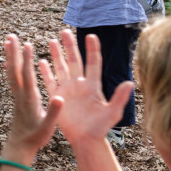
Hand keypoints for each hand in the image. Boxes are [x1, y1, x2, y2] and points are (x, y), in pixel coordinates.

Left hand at [2, 34, 62, 157]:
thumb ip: (53, 113)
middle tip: (11, 36)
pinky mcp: (16, 97)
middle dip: (14, 52)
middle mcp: (20, 94)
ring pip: (11, 71)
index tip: (27, 45)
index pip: (27, 76)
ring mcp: (16, 95)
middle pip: (15, 69)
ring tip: (8, 41)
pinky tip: (10, 58)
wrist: (20, 146)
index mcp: (29, 99)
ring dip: (10, 55)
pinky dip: (10, 65)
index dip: (27, 60)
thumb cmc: (36, 137)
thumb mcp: (48, 127)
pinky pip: (12, 77)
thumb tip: (59, 98)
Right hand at [38, 30, 132, 146]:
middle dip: (70, 45)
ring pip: (60, 68)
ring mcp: (67, 90)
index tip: (91, 35)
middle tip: (65, 31)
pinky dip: (45, 72)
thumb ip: (120, 97)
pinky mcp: (56, 97)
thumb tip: (130, 83)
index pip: (93, 63)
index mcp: (92, 86)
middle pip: (74, 61)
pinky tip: (40, 61)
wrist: (85, 140)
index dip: (92, 49)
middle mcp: (79, 85)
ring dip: (56, 55)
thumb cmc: (101, 128)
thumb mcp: (113, 112)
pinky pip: (49, 81)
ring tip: (51, 41)